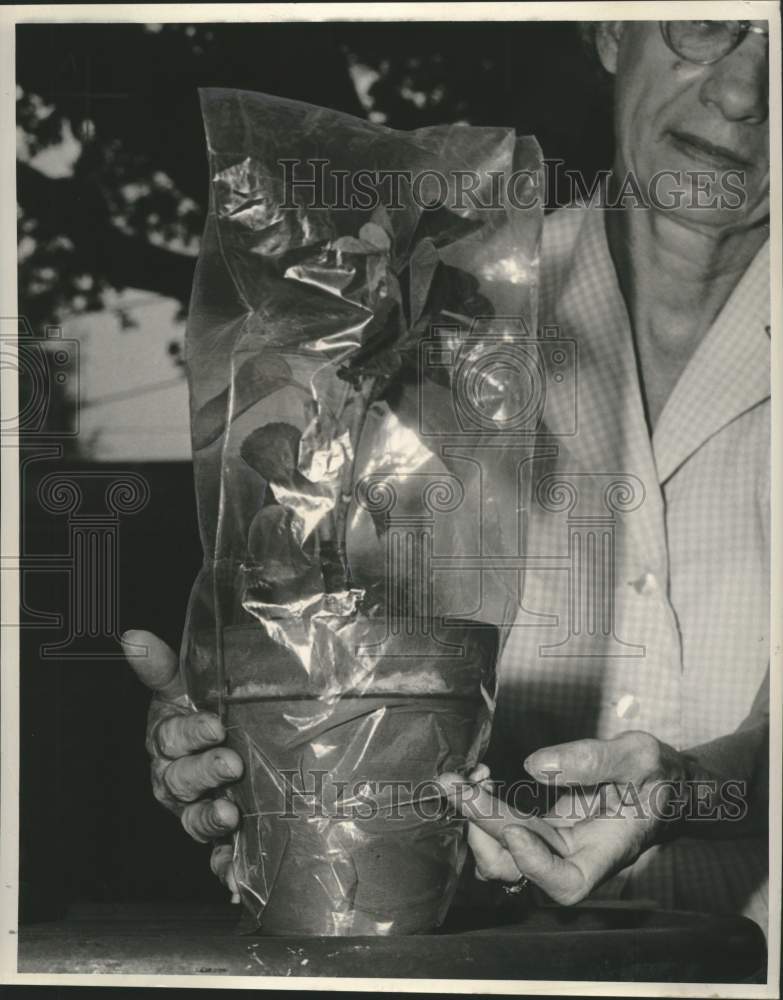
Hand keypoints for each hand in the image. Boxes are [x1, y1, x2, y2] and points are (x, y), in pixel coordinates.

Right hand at [122, 629, 242, 898]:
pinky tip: (237, 870)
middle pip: (183, 780)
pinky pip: (217, 856)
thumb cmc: (200, 713)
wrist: (227, 744)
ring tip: (230, 814)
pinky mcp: (217, 839)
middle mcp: (176, 781)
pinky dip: (226, 865)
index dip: (192, 733)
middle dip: (205, 772)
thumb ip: (161, 666)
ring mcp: (195, 811)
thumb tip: (133, 637)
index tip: (216, 725)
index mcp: (167, 743)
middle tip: (232, 764)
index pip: (172, 738)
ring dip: (211, 819)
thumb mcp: (184, 686)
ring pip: (196, 819)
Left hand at [439, 731, 684, 904]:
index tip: (515, 829)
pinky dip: (483, 808)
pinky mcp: (539, 829)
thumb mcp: (639, 757)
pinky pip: (502, 831)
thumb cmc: (657, 776)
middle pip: (519, 865)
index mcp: (606, 853)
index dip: (536, 866)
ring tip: (462, 781)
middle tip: (457, 786)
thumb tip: (536, 765)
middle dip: (483, 826)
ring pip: (502, 856)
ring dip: (474, 822)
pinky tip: (478, 777)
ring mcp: (552, 846)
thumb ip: (592, 760)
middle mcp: (573, 858)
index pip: (568, 883)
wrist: (661, 784)